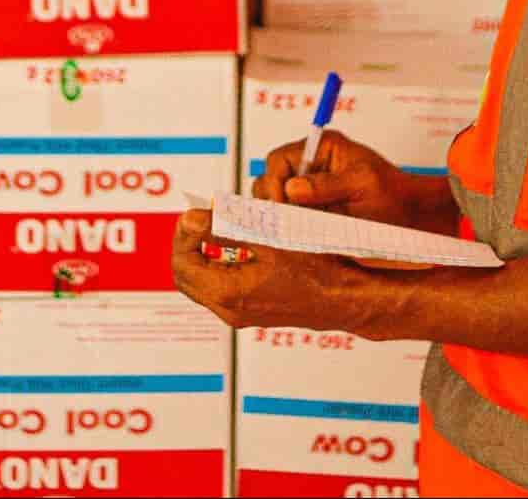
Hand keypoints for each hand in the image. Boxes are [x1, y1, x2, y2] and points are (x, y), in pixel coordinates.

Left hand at [171, 209, 367, 332]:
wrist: (345, 296)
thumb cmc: (316, 270)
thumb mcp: (268, 239)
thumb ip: (225, 229)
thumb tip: (191, 220)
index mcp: (228, 292)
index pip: (182, 262)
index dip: (183, 234)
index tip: (195, 213)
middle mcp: (230, 309)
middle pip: (187, 275)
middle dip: (189, 244)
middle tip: (201, 219)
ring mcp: (241, 313)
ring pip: (203, 281)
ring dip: (205, 253)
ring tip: (220, 227)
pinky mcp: (252, 310)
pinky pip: (221, 287)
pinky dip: (220, 264)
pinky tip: (240, 244)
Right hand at [255, 130, 449, 231]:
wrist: (410, 214)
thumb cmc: (392, 193)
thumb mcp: (363, 184)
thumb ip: (327, 185)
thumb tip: (291, 188)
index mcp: (321, 148)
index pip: (279, 159)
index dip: (275, 182)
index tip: (283, 206)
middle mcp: (311, 164)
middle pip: (270, 177)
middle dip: (272, 198)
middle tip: (284, 220)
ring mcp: (310, 188)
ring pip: (275, 197)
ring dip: (279, 213)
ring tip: (292, 228)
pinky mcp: (312, 208)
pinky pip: (289, 215)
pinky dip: (288, 224)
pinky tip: (299, 233)